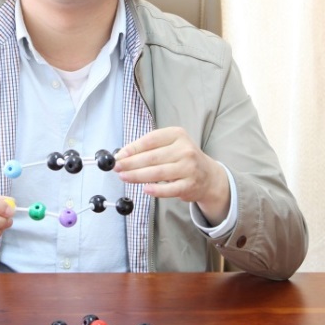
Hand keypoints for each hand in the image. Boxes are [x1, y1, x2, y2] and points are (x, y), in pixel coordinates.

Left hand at [114, 127, 229, 224]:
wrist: (208, 175)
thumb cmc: (182, 158)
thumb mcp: (170, 145)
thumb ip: (149, 148)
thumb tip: (122, 155)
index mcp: (177, 135)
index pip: (150, 140)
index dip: (132, 148)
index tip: (118, 156)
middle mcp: (185, 149)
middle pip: (151, 157)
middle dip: (130, 163)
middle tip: (116, 168)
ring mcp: (189, 168)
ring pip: (157, 173)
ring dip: (137, 176)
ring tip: (123, 177)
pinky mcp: (190, 185)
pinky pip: (169, 189)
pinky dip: (156, 190)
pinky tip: (144, 189)